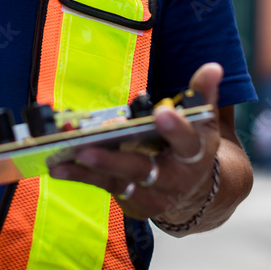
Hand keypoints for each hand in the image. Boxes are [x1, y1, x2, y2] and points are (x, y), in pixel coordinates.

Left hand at [48, 63, 222, 226]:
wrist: (197, 193)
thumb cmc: (194, 147)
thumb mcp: (204, 121)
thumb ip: (203, 94)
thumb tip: (213, 67)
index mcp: (195, 154)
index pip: (187, 140)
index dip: (176, 127)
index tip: (162, 113)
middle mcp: (174, 179)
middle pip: (144, 169)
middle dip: (116, 160)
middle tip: (89, 147)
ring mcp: (152, 195)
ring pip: (119, 181)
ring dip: (89, 169)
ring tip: (64, 156)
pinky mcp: (132, 202)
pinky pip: (105, 187)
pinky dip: (81, 177)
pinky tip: (57, 167)